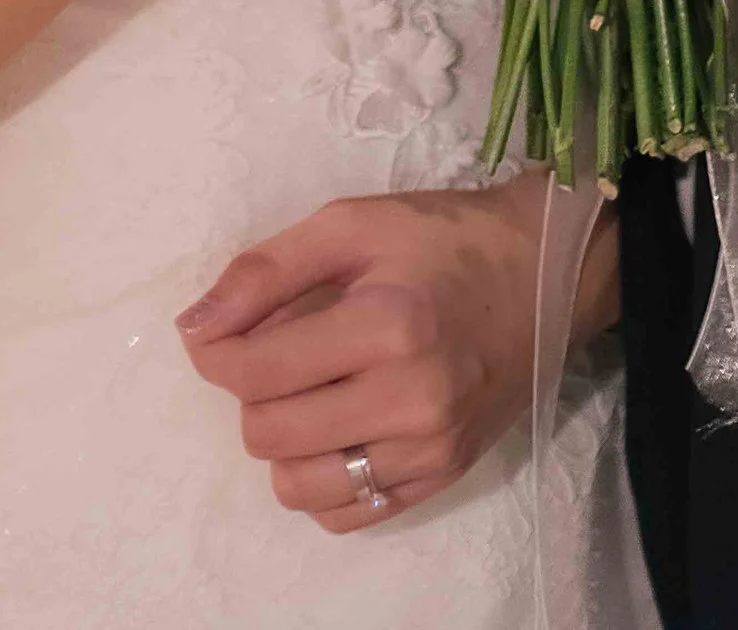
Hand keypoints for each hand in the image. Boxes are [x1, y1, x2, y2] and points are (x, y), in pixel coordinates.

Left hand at [176, 178, 615, 531]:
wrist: (545, 276)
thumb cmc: (444, 240)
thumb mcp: (352, 224)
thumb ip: (265, 271)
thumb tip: (192, 328)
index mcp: (387, 325)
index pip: (255, 371)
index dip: (218, 351)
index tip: (223, 331)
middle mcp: (410, 401)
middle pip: (267, 433)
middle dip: (253, 393)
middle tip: (282, 352)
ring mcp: (428, 451)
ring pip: (297, 486)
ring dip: (285, 442)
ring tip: (313, 392)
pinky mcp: (441, 480)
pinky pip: (345, 514)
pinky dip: (325, 479)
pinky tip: (342, 428)